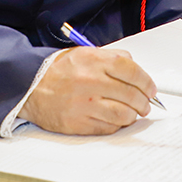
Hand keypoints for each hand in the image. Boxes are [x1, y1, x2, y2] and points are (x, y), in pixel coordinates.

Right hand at [19, 47, 156, 134]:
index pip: (131, 70)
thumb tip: (135, 67)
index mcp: (93, 61)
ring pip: (123, 114)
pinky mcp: (79, 123)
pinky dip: (118, 125)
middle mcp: (90, 82)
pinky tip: (117, 119)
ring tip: (134, 112)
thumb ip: (111, 57)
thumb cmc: (58, 71)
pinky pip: (109, 127)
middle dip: (144, 101)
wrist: (30, 87)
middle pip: (131, 94)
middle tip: (146, 103)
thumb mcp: (84, 53)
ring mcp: (84, 104)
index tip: (151, 88)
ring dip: (134, 115)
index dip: (146, 81)